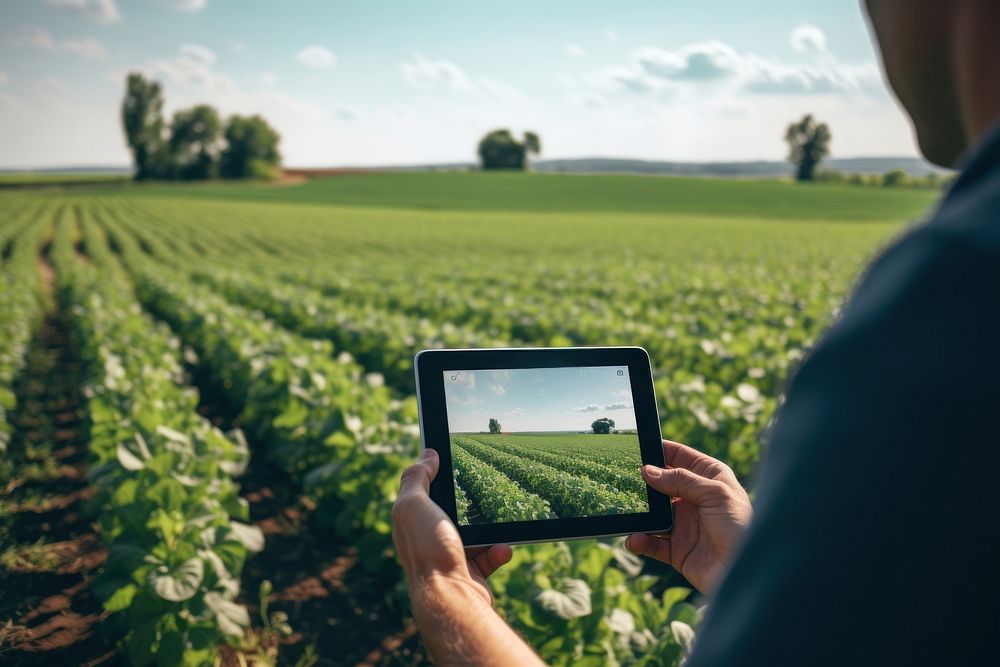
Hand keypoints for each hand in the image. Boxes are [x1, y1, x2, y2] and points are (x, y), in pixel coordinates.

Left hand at [392, 448, 511, 605]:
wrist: (451, 597)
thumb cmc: (429, 549)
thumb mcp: (413, 505)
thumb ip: (416, 478)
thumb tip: (428, 454)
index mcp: (411, 520)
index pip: (424, 490)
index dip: (436, 474)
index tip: (456, 458)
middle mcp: (427, 539)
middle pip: (453, 510)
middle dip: (470, 503)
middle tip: (485, 491)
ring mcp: (450, 557)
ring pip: (476, 532)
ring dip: (490, 529)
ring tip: (498, 526)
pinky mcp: (471, 573)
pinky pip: (490, 554)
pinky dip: (498, 551)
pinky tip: (501, 549)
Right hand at [626, 439, 751, 595]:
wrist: (748, 572)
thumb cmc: (741, 528)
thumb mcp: (715, 494)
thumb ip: (681, 480)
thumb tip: (648, 471)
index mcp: (710, 479)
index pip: (681, 457)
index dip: (661, 450)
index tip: (638, 445)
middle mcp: (695, 499)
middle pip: (662, 484)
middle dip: (643, 482)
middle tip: (622, 478)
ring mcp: (685, 524)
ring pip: (653, 514)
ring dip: (639, 513)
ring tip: (625, 511)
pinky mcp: (677, 549)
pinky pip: (652, 542)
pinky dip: (640, 540)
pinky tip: (634, 539)